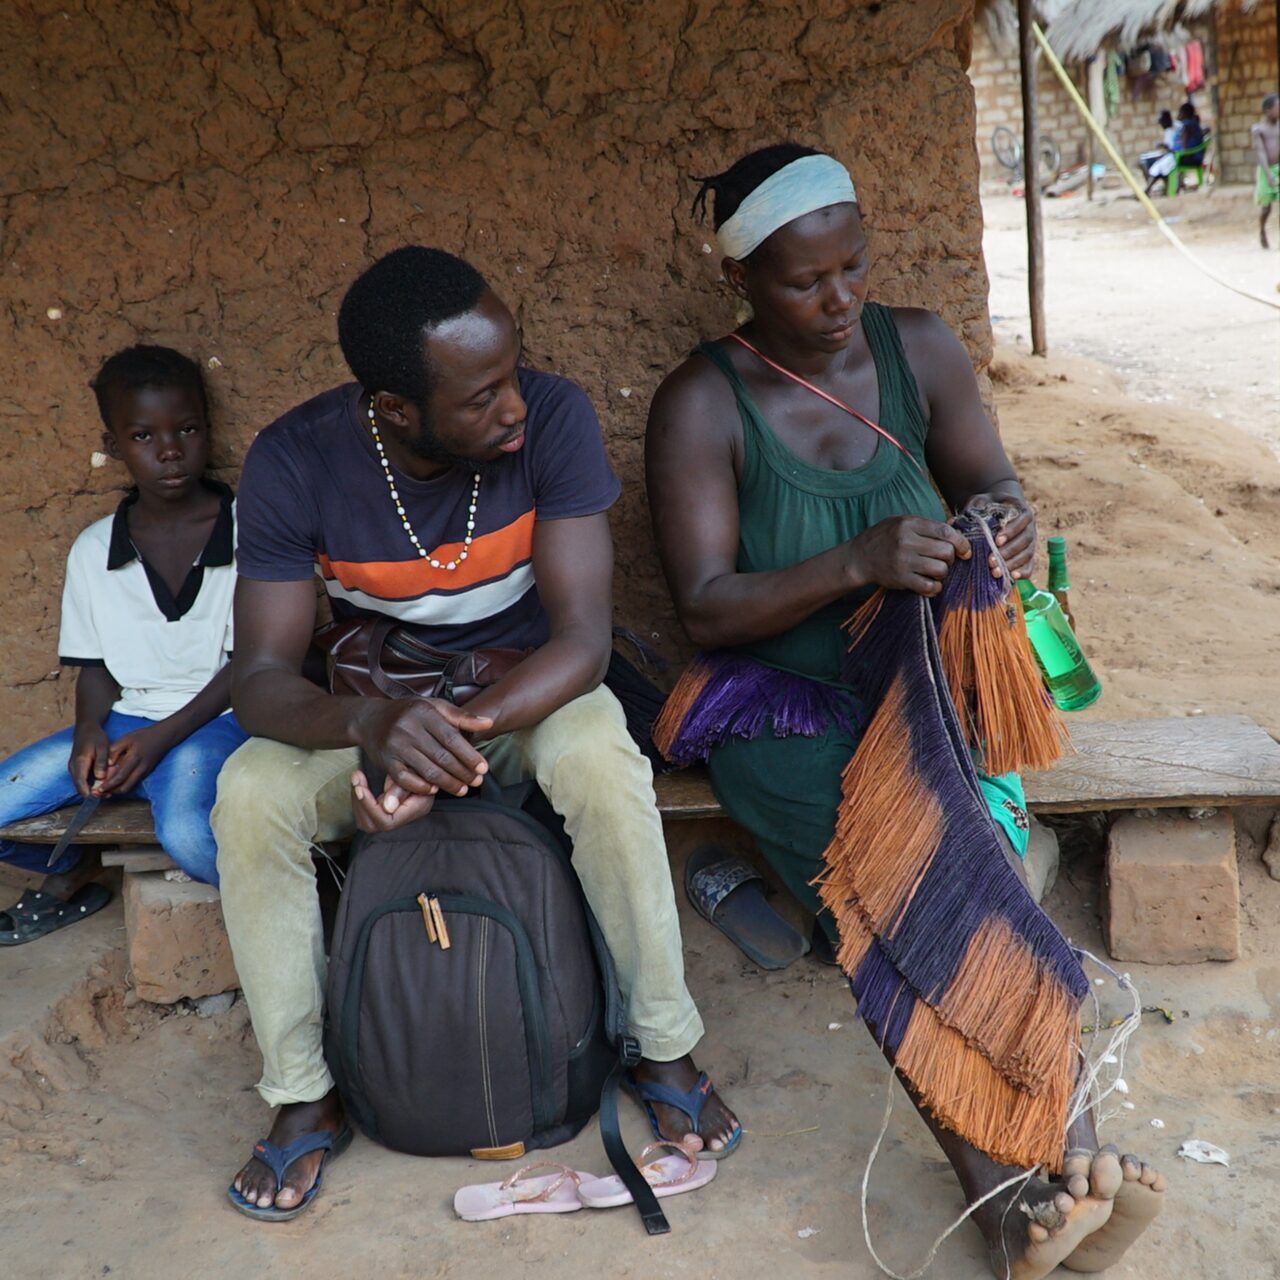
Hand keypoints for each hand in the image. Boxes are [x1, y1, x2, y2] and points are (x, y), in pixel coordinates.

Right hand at [68, 724, 109, 796]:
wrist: (86, 730)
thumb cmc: (95, 737)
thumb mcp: (102, 747)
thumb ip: (101, 762)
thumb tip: (100, 778)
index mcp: (79, 763)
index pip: (80, 783)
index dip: (88, 793)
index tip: (99, 797)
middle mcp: (73, 768)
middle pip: (79, 786)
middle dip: (92, 793)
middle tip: (108, 795)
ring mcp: (73, 768)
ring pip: (80, 784)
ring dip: (91, 789)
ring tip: (107, 791)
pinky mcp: (76, 768)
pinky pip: (82, 780)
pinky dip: (90, 784)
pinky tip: (103, 784)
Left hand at [96, 724, 173, 795]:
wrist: (163, 737)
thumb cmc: (143, 736)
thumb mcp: (126, 739)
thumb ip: (114, 751)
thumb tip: (106, 764)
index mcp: (134, 759)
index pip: (120, 777)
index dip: (109, 785)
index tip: (98, 789)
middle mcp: (141, 768)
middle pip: (125, 786)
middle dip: (111, 791)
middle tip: (100, 792)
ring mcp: (145, 772)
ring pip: (130, 787)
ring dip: (117, 790)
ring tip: (106, 790)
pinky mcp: (146, 773)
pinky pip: (133, 782)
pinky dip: (123, 785)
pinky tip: (115, 783)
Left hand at [351, 769, 436, 832]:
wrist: (425, 760)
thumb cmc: (420, 763)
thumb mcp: (413, 771)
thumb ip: (401, 789)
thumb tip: (387, 808)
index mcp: (416, 809)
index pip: (387, 821)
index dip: (369, 806)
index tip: (360, 787)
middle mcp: (404, 817)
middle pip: (372, 825)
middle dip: (360, 803)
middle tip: (356, 779)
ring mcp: (394, 815)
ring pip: (365, 822)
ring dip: (357, 800)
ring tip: (357, 779)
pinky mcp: (386, 810)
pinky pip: (364, 814)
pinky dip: (358, 799)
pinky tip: (360, 784)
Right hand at [357, 697, 493, 799]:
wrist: (370, 719)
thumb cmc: (408, 712)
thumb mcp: (434, 706)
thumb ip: (461, 716)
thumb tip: (488, 723)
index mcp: (423, 713)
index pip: (452, 738)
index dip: (469, 755)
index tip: (483, 768)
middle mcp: (408, 729)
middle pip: (442, 757)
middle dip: (462, 772)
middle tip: (476, 782)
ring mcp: (395, 746)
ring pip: (427, 771)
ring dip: (448, 783)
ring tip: (462, 789)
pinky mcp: (386, 761)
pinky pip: (407, 780)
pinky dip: (422, 787)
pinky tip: (435, 789)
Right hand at [846, 516, 971, 595]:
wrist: (860, 557)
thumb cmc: (885, 538)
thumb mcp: (902, 523)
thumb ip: (927, 526)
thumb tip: (956, 530)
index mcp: (909, 524)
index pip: (945, 531)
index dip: (961, 542)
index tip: (965, 550)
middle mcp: (906, 541)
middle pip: (945, 552)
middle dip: (950, 558)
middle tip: (943, 560)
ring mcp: (903, 561)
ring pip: (940, 569)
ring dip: (942, 572)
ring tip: (935, 571)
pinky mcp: (901, 579)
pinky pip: (929, 586)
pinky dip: (935, 587)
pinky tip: (931, 584)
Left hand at [967, 493, 1036, 580]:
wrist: (1002, 509)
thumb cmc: (990, 505)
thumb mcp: (982, 501)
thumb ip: (973, 508)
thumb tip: (954, 521)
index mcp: (1022, 512)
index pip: (1023, 520)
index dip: (1012, 531)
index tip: (997, 540)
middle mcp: (1030, 528)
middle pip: (1025, 541)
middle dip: (1009, 552)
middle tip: (991, 560)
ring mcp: (1030, 543)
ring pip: (1027, 555)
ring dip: (1012, 564)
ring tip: (995, 571)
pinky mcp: (1028, 556)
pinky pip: (1030, 566)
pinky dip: (1023, 572)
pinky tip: (1011, 577)